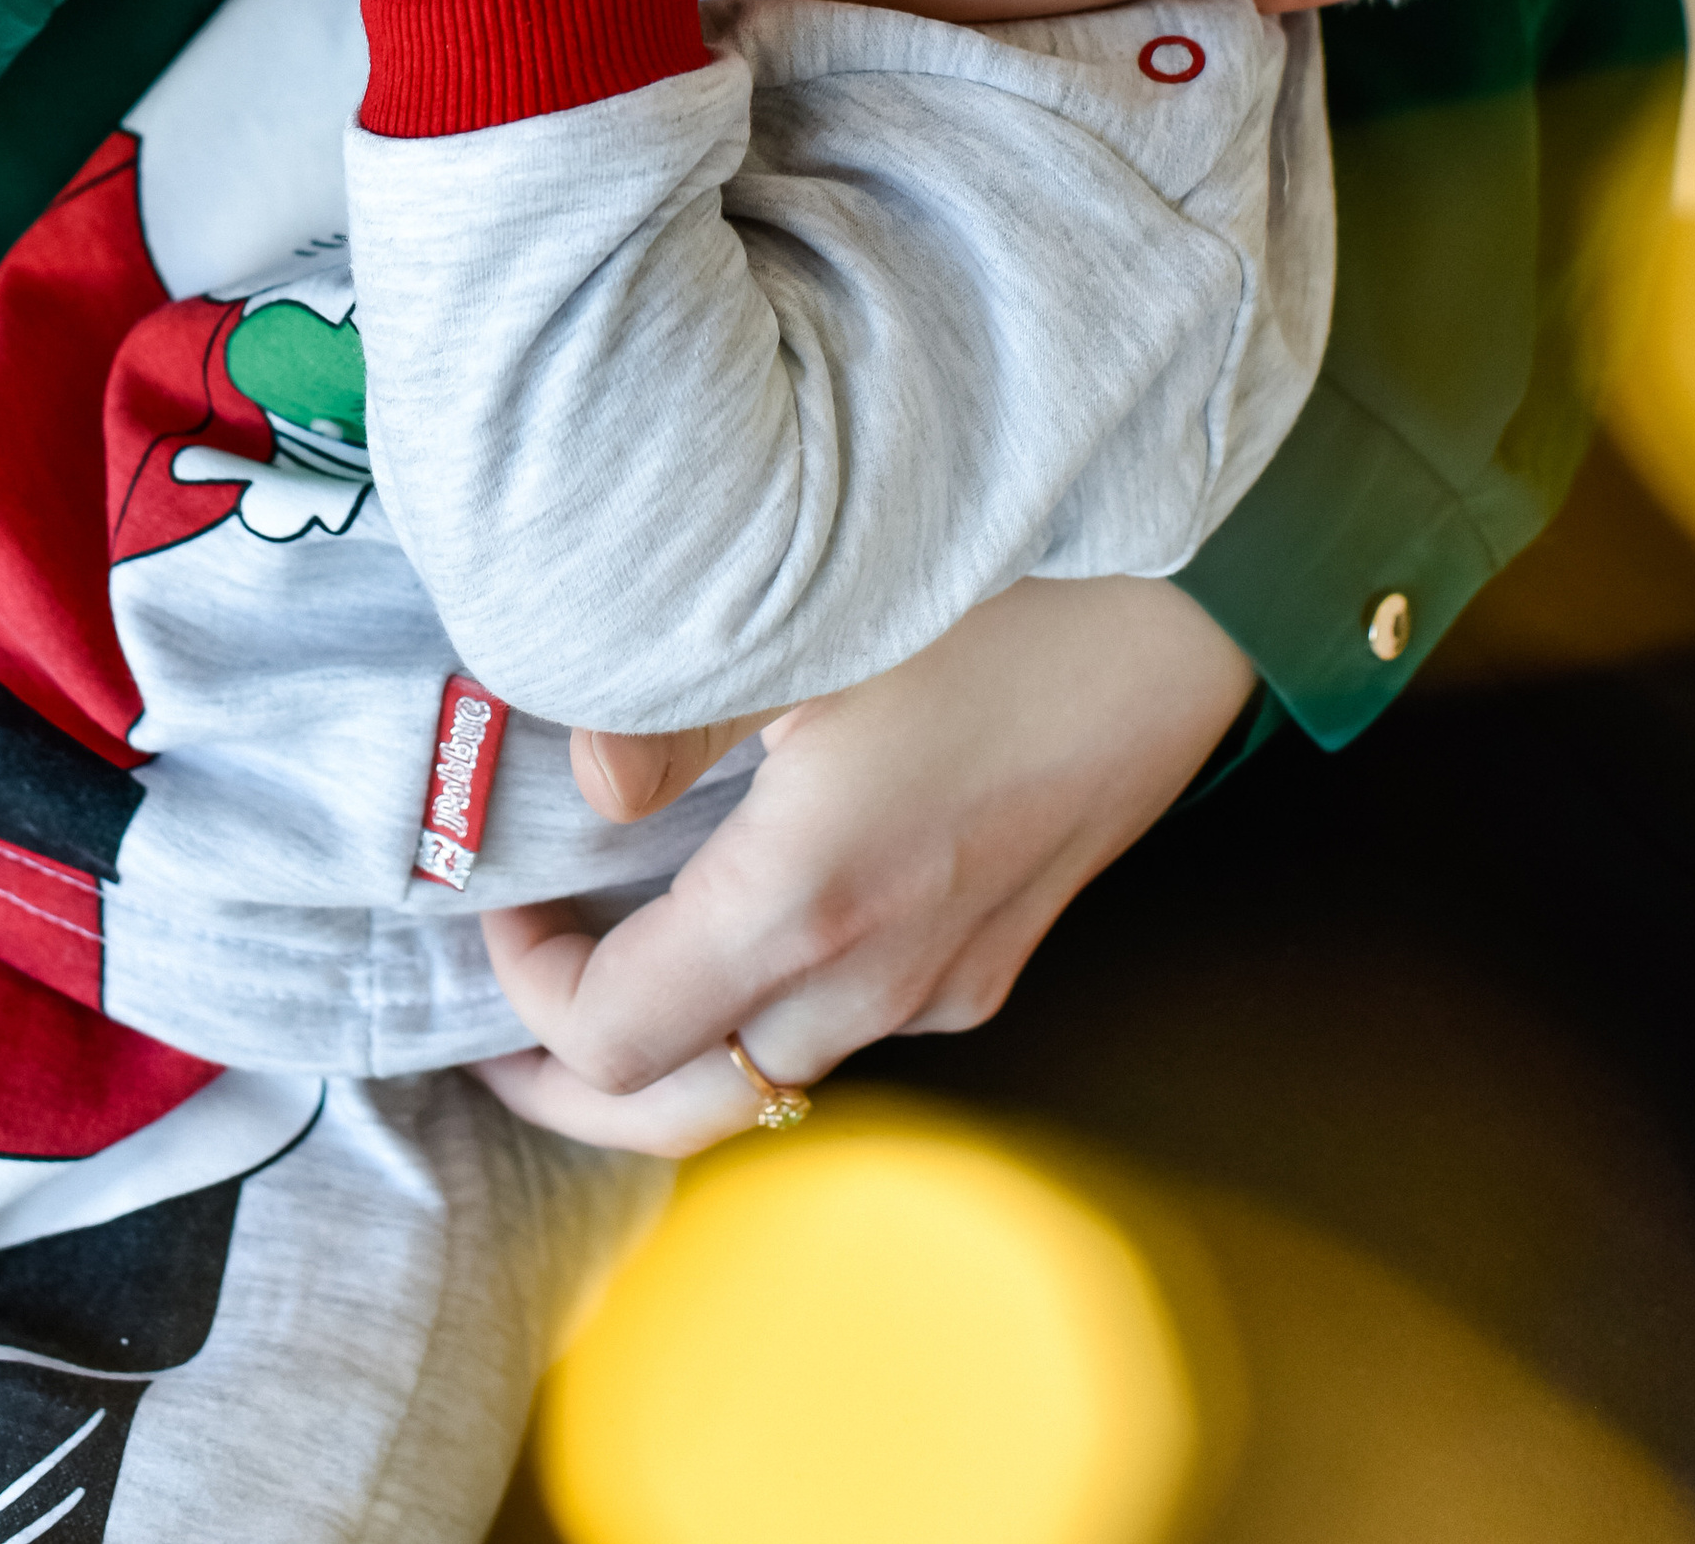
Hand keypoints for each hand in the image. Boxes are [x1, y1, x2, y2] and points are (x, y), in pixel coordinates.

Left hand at [470, 576, 1254, 1155]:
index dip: (523, 991)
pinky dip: (770, 997)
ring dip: (676, 1040)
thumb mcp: (805, 620)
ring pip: (773, 1070)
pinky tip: (744, 897)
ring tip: (605, 946)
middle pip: (683, 1111)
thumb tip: (578, 780)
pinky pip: (856, 1017)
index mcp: (806, 904)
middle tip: (500, 1015)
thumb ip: (663, 713)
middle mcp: (879, 975)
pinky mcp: (996, 950)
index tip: (499, 894)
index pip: (612, 1042)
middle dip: (571, 1081)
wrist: (1195, 590)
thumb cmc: (1000, 583)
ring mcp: (949, 978)